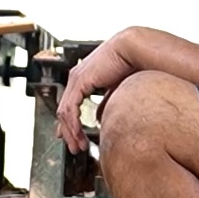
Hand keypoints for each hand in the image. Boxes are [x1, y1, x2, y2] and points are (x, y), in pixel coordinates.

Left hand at [56, 30, 139, 153]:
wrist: (134, 50)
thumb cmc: (130, 65)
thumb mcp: (115, 90)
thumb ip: (105, 103)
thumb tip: (98, 118)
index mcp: (85, 77)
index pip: (70, 104)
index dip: (69, 123)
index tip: (72, 137)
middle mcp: (77, 77)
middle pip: (64, 110)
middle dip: (68, 132)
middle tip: (75, 147)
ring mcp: (76, 79)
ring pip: (64, 112)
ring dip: (70, 132)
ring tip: (78, 146)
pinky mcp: (79, 81)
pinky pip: (70, 108)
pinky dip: (72, 124)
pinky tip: (78, 135)